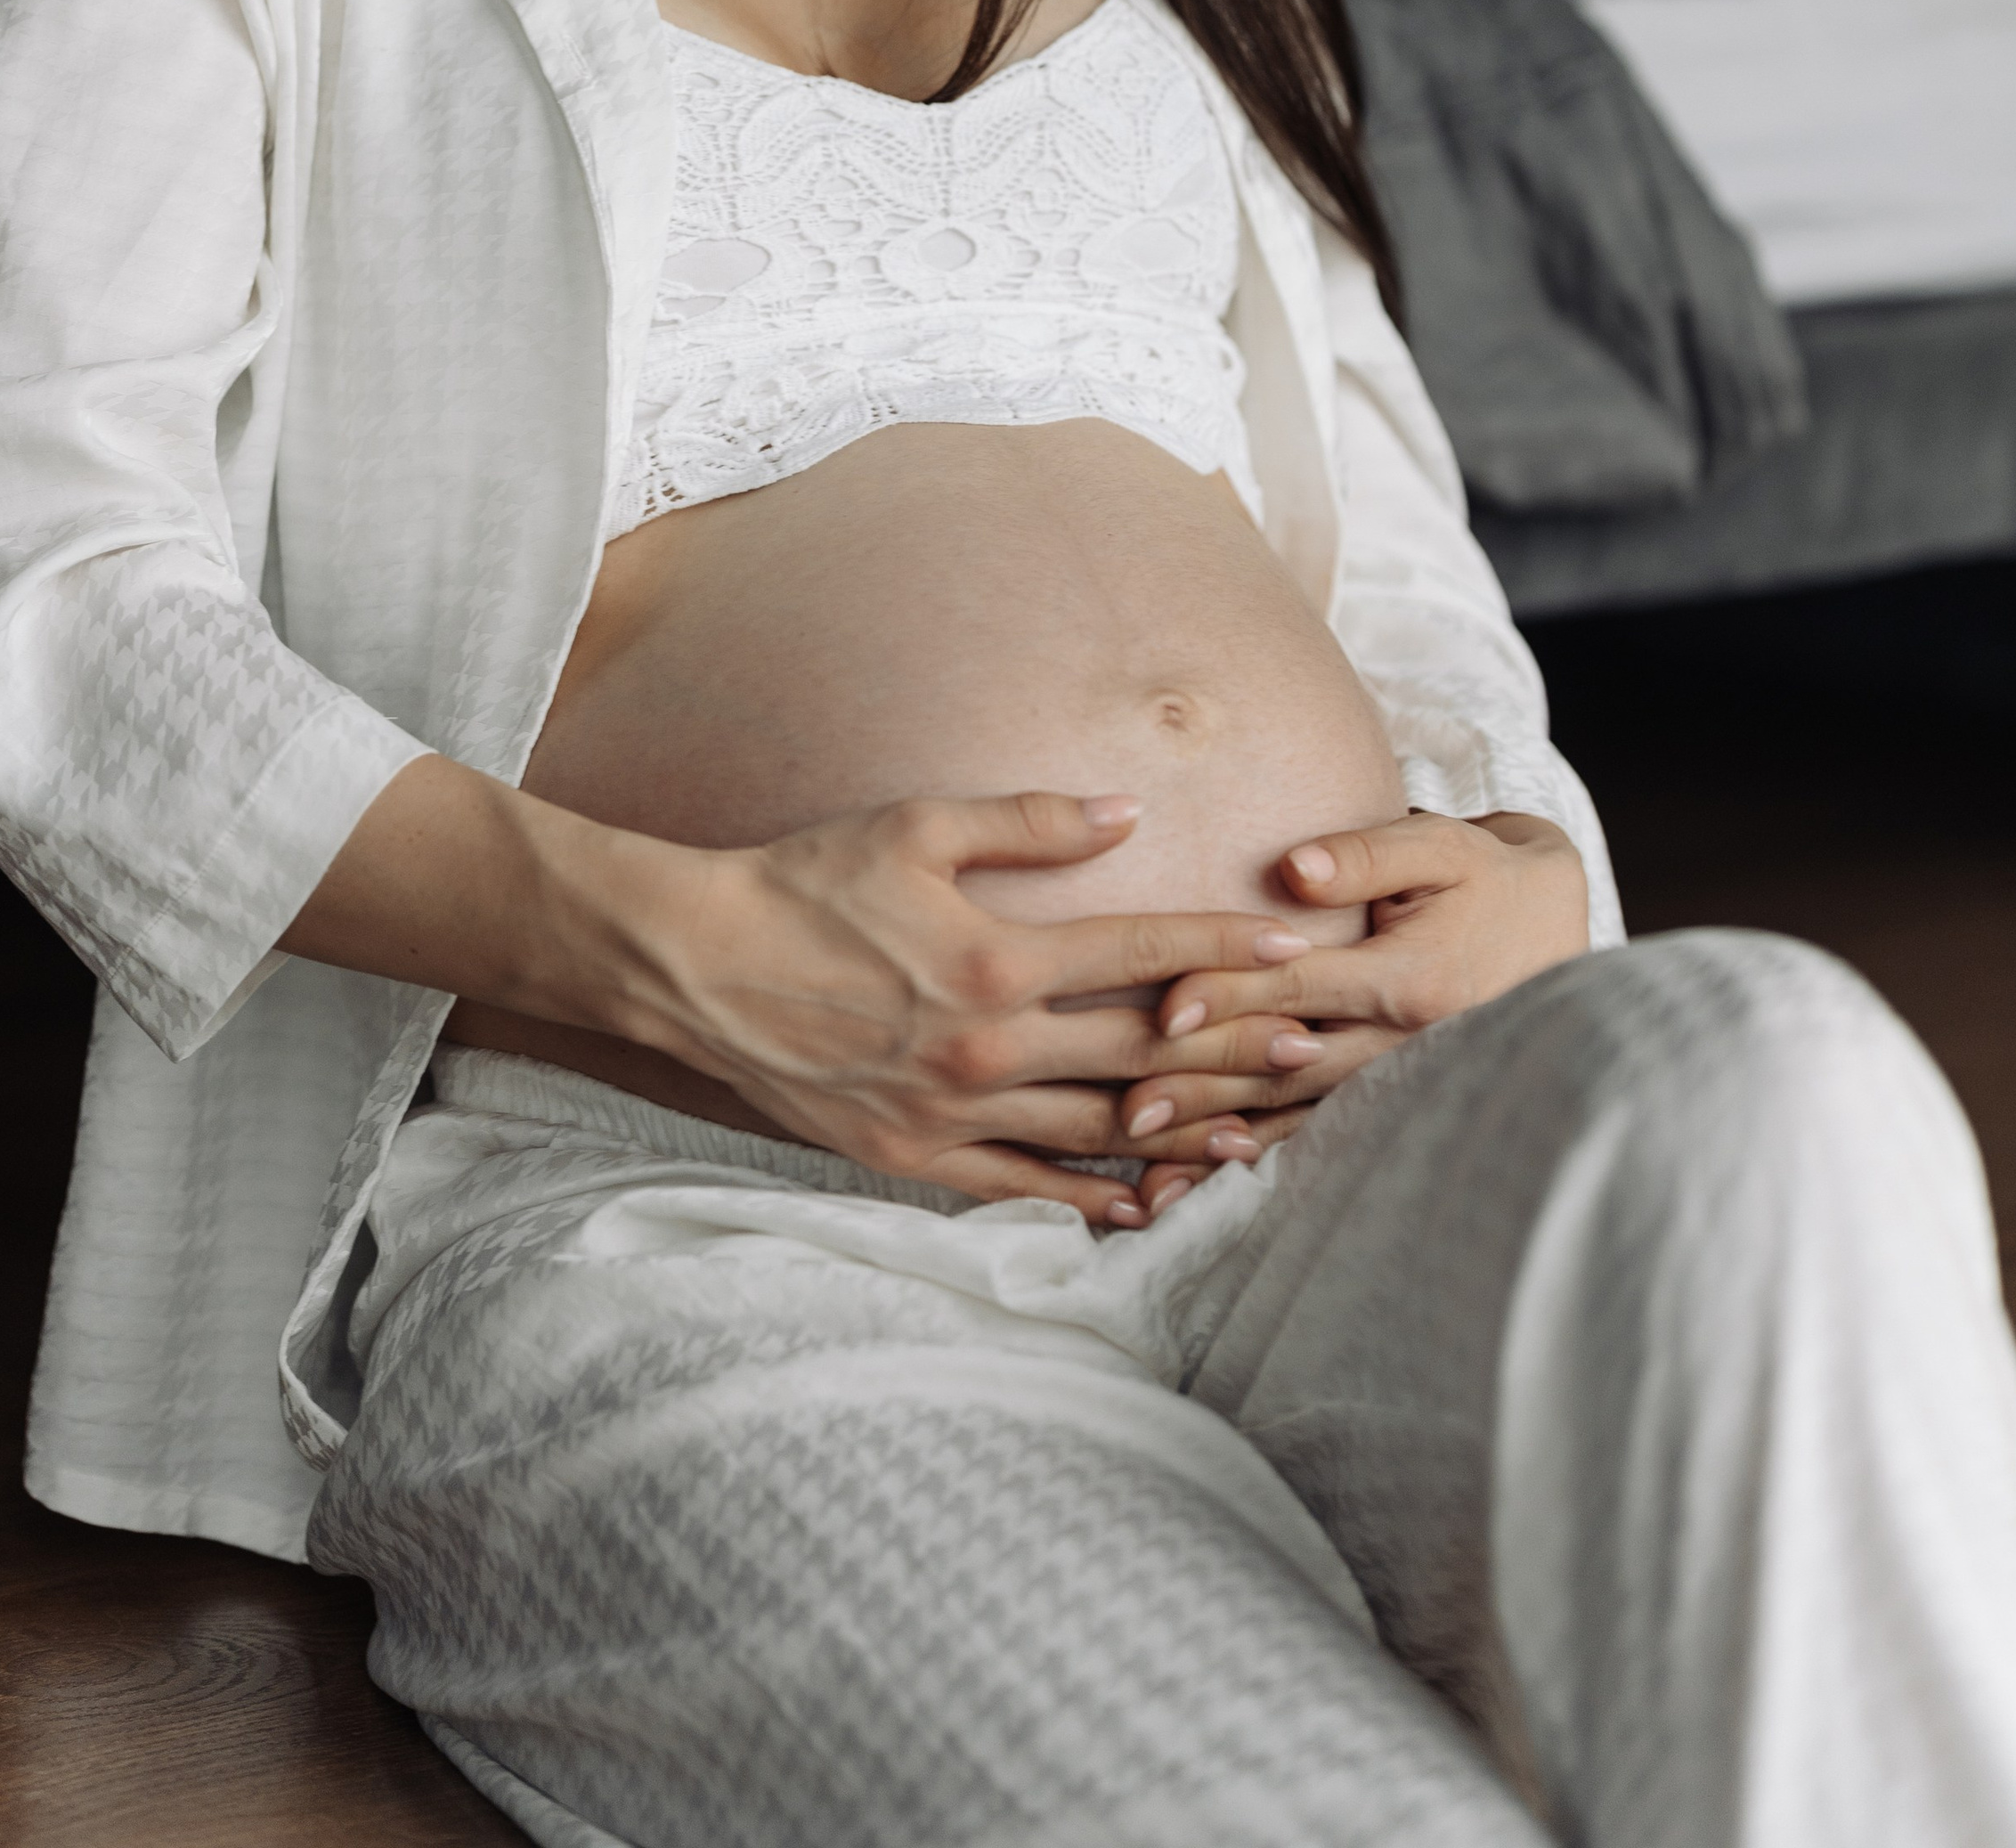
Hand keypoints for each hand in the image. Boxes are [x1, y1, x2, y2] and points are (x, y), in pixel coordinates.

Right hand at [612, 788, 1319, 1229]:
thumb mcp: (918, 827)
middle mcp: (988, 1043)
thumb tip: (1129, 814)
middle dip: (1237, 1044)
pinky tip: (1144, 1202)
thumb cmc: (808, 881)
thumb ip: (1030, 823)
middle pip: (1143, 1049)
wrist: (698, 965)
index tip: (1300, 946)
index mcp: (998, 956)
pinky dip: (1091, 1195)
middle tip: (1317, 1045)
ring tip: (1258, 1130)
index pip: (1145, 950)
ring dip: (1184, 1127)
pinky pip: (1025, 1187)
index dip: (1230, 944)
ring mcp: (954, 1110)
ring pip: (1099, 1129)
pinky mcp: (915, 1156)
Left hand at [1112, 813, 1590, 1189]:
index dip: (1234, 996)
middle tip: (1126, 1113)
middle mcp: (1405, 1045)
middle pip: (1286, 1067)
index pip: (1304, 988)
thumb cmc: (1488, 876)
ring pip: (1296, 1117)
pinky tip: (1204, 1183)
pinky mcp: (1394, 1101)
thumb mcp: (1442, 849)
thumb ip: (1366, 855)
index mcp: (1411, 979)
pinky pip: (1319, 1137)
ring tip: (1146, 1174)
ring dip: (1221, 1142)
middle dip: (1205, 1088)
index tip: (1166, 1009)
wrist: (1557, 926)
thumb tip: (1296, 867)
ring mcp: (1401, 1083)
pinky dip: (1260, 1159)